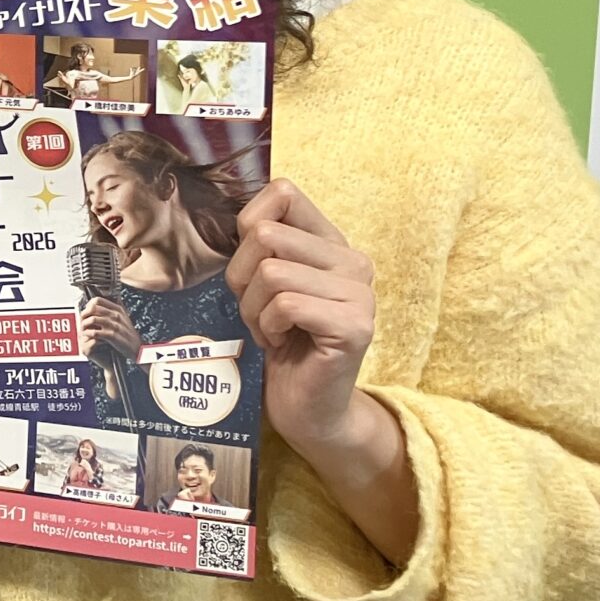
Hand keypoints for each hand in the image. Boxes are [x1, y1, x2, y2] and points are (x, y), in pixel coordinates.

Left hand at [78, 295, 140, 358]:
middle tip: (81, 321)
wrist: (138, 348)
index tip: (85, 311)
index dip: (88, 305)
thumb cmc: (128, 335)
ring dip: (84, 325)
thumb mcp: (123, 319)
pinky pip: (95, 332)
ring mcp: (114, 325)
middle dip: (84, 315)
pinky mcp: (112, 336)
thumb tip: (96, 306)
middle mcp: (116, 315)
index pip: (97, 300)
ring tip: (83, 329)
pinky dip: (88, 333)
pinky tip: (87, 336)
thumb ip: (112, 312)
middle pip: (93, 308)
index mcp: (118, 309)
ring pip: (93, 319)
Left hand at [225, 178, 377, 458]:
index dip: (248, 226)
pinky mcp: (354, 326)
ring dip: (254, 309)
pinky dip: (269, 327)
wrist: (308, 407)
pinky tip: (282, 344)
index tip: (252, 267)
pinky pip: (285, 305)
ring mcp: (359, 293)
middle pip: (265, 235)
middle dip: (243, 279)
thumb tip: (240, 216)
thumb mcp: (263, 284)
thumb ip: (261, 245)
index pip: (284, 193)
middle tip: (261, 312)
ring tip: (272, 331)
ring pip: (271, 272)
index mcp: (332, 243)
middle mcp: (353, 261)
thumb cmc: (281, 341)